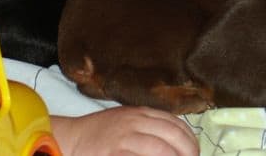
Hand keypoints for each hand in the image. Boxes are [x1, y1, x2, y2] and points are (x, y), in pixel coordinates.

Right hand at [51, 106, 198, 155]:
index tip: (194, 152)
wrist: (72, 138)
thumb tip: (178, 142)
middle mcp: (134, 122)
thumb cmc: (101, 133)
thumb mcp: (126, 121)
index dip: (190, 140)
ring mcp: (125, 138)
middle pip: (173, 135)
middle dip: (188, 152)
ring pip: (161, 149)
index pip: (175, 123)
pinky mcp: (116, 153)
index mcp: (140, 113)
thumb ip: (149, 126)